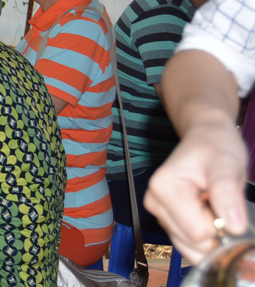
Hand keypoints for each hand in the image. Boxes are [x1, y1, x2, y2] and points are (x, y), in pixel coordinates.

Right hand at [144, 118, 248, 262]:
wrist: (207, 139)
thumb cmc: (216, 147)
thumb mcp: (228, 163)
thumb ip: (228, 193)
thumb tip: (234, 227)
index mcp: (163, 188)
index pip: (198, 232)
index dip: (221, 223)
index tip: (224, 201)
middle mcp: (154, 202)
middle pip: (194, 243)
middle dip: (216, 231)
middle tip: (220, 202)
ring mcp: (159, 213)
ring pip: (192, 249)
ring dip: (212, 234)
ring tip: (213, 206)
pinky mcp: (167, 220)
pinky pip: (190, 246)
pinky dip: (206, 238)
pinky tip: (208, 214)